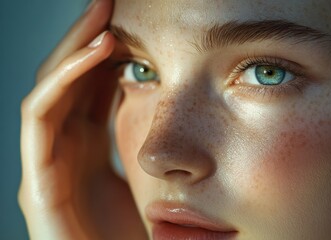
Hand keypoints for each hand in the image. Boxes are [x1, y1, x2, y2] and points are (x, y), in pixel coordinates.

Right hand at [19, 0, 146, 238]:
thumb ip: (142, 135)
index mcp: (89, 146)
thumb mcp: (144, 174)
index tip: (129, 21)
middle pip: (69, 81)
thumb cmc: (136, 234)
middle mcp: (65, 149)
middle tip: (109, 3)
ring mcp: (47, 164)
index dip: (106, 51)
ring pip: (50, 90)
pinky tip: (96, 52)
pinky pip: (40, 118)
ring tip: (102, 15)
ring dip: (74, 49)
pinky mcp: (38, 183)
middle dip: (87, 39)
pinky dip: (63, 80)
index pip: (90, 86)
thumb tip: (160, 95)